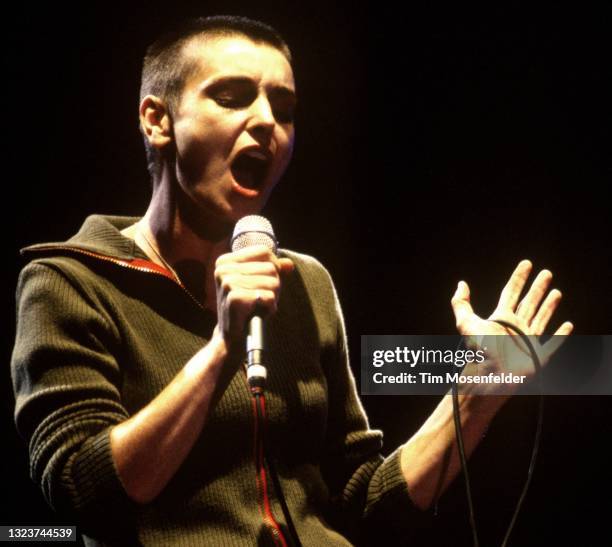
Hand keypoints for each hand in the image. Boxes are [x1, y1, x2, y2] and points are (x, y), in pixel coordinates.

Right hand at [214, 245, 293, 347]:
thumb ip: (274, 270)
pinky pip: (268, 297)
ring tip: (258, 308)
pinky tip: (256, 315)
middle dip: (274, 286)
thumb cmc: (247, 309)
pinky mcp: (234, 298)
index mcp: (225, 261)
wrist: (231, 338)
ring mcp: (227, 283)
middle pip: (271, 267)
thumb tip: (290, 264)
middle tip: (259, 301)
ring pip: (273, 282)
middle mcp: (223, 269)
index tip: (262, 285)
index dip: (273, 268)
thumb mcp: (260, 285)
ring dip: (272, 298)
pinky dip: (269, 308)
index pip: (264, 252)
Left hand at [450, 260, 572, 384]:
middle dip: (538, 287)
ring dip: (549, 306)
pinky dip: (561, 335)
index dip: (519, 277)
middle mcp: (516, 327)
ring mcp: (528, 341)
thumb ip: (461, 303)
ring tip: (557, 292)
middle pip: (529, 302)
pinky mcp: (539, 356)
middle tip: (547, 272)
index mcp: (501, 318)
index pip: (512, 292)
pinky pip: (553, 343)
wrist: (491, 377)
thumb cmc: (479, 351)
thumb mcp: (466, 323)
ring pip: (541, 318)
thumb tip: (461, 284)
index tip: (526, 263)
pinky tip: (567, 325)